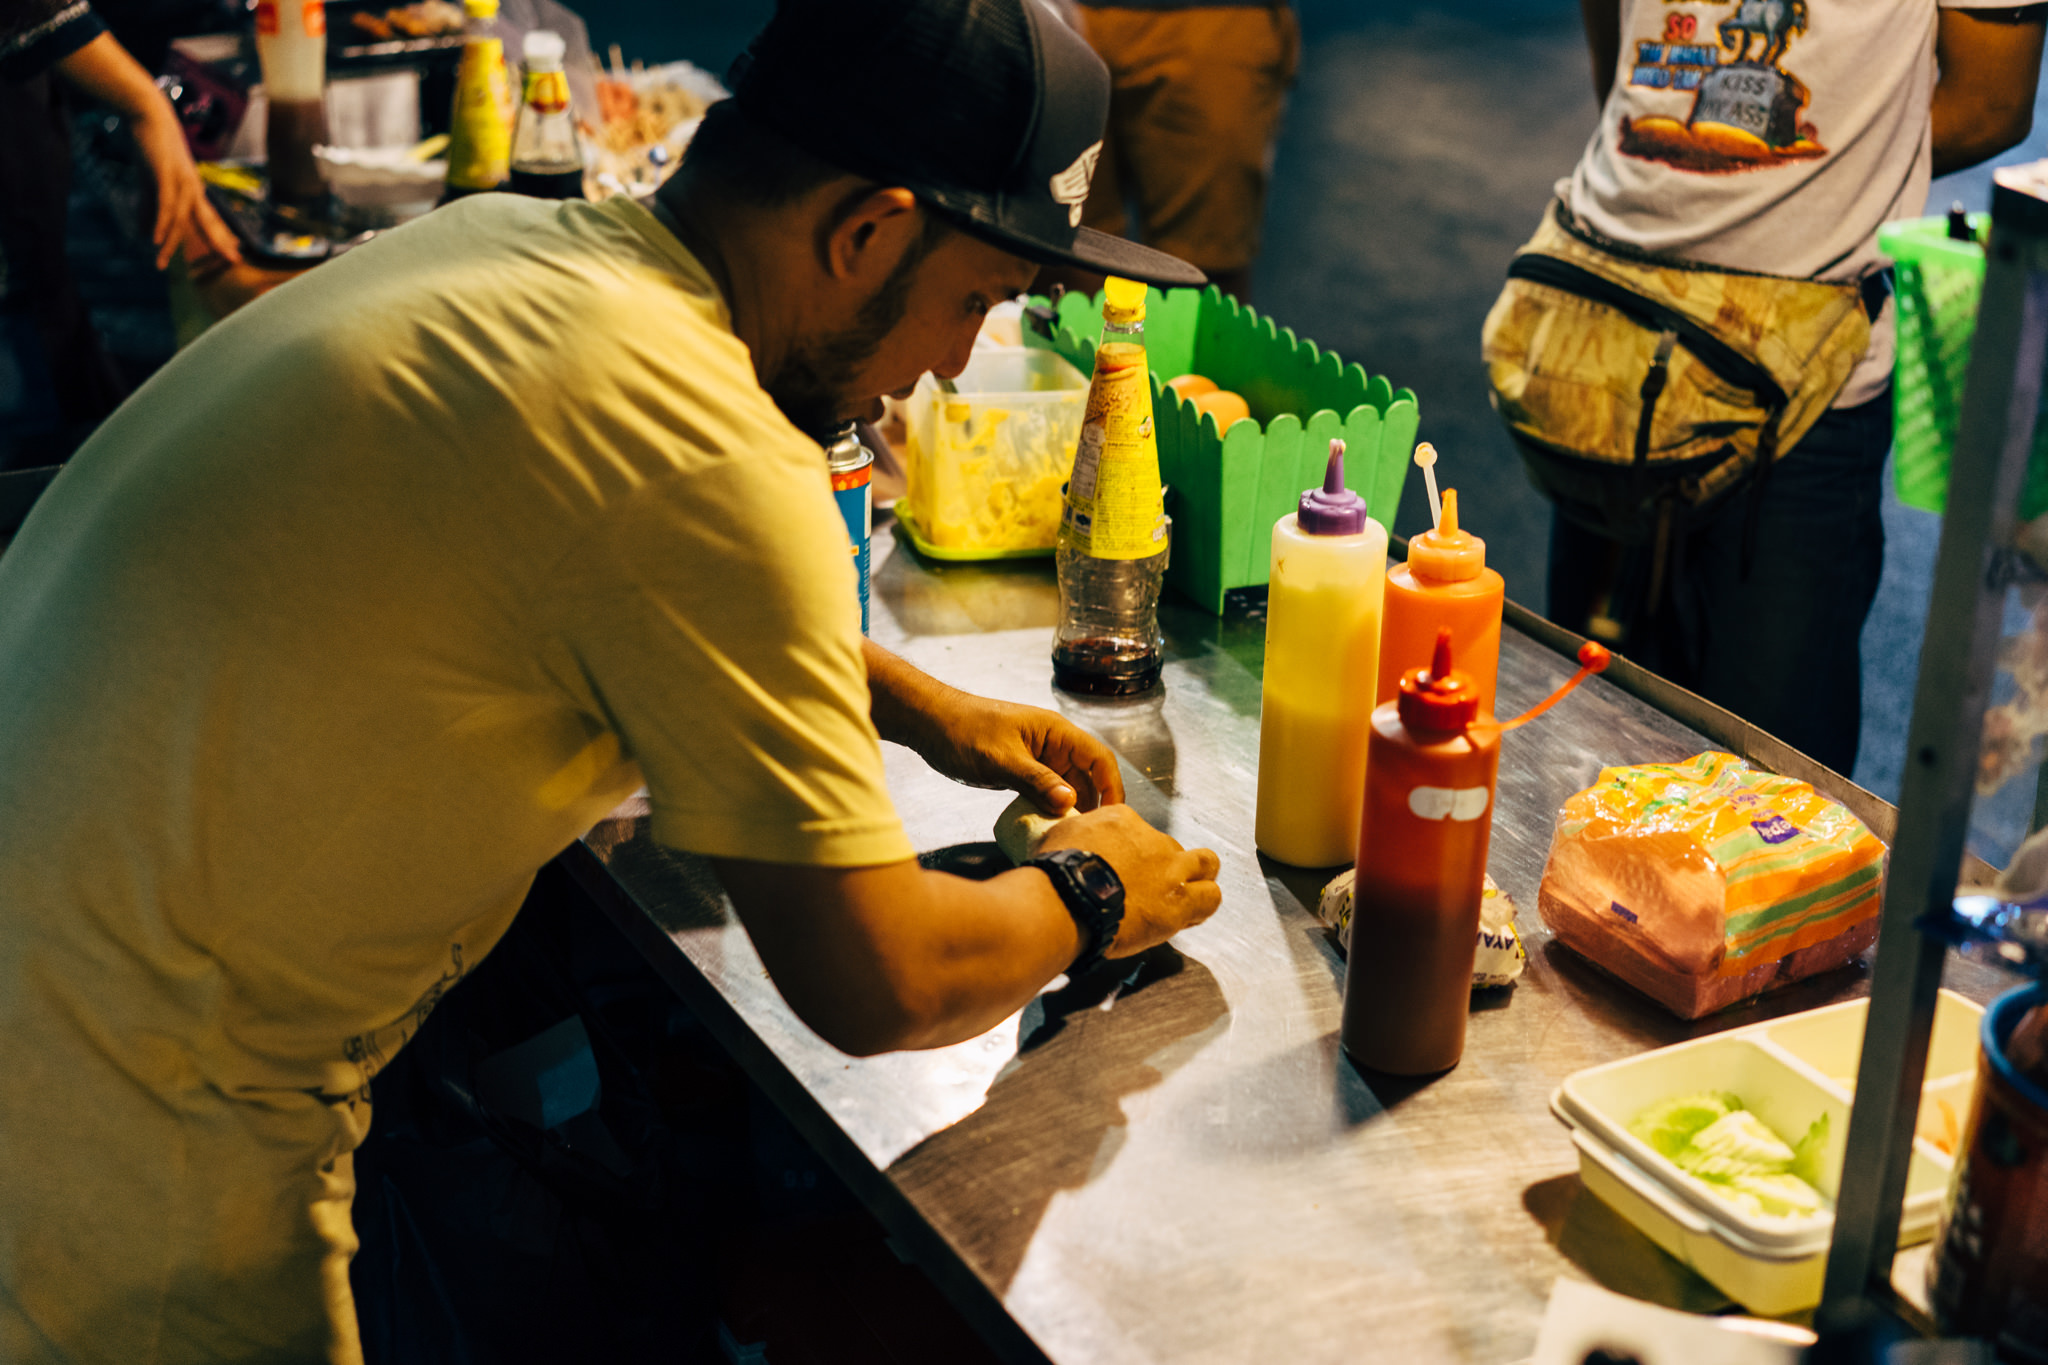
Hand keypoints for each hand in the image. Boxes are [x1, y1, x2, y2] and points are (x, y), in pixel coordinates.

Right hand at [132, 104, 241, 270]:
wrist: (147, 113)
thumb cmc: (151, 146)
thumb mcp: (150, 181)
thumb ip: (149, 206)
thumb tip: (145, 230)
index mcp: (192, 189)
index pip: (210, 218)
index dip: (221, 236)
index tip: (234, 252)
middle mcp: (192, 187)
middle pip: (207, 221)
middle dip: (219, 242)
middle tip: (234, 261)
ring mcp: (181, 181)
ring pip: (180, 219)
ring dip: (169, 243)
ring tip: (161, 264)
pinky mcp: (165, 174)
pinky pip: (165, 204)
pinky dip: (160, 223)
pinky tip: (155, 239)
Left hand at [905, 689, 1124, 815]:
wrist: (928, 723)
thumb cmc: (963, 730)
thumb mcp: (1001, 759)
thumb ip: (1036, 780)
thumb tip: (1070, 802)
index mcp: (1056, 732)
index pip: (1099, 758)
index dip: (1112, 787)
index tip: (1113, 817)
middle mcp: (1053, 745)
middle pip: (1087, 777)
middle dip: (1091, 805)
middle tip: (1088, 837)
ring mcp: (1038, 759)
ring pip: (1067, 788)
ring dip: (1069, 811)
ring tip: (1068, 837)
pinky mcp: (1023, 772)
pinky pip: (1046, 793)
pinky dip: (1050, 809)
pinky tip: (1046, 829)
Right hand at [1036, 804, 1220, 956]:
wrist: (1069, 899)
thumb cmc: (1056, 872)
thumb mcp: (1059, 834)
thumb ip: (1076, 833)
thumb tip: (1073, 838)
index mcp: (1123, 819)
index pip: (1140, 832)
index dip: (1135, 852)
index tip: (1124, 868)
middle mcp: (1153, 840)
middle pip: (1172, 848)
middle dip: (1166, 865)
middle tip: (1154, 884)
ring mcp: (1171, 869)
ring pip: (1207, 864)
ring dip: (1199, 878)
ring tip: (1186, 896)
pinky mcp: (1180, 900)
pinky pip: (1210, 897)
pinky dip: (1203, 904)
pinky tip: (1191, 915)